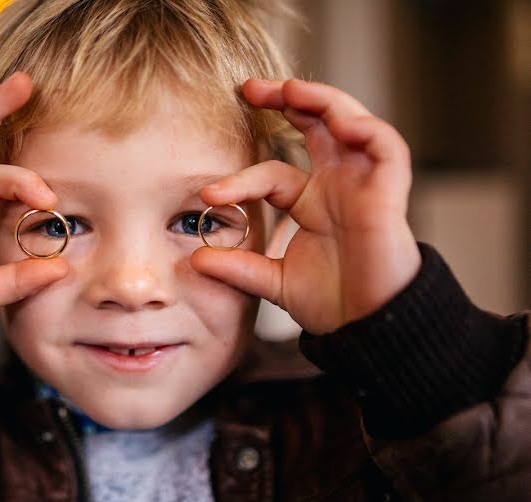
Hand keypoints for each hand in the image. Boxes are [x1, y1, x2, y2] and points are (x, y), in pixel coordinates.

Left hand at [191, 79, 421, 334]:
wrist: (366, 328)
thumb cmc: (331, 303)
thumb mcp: (273, 281)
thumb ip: (238, 268)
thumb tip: (196, 258)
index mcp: (311, 202)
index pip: (271, 173)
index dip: (240, 179)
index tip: (208, 194)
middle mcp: (337, 185)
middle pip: (315, 126)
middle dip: (285, 101)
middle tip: (249, 89)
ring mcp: (363, 184)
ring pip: (349, 122)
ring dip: (321, 100)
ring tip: (289, 90)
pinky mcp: (389, 191)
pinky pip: (386, 146)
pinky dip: (365, 129)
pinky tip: (338, 122)